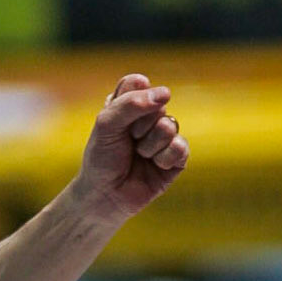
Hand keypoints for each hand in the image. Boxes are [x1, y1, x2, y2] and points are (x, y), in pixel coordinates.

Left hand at [74, 75, 188, 221]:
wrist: (103, 197)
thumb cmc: (101, 160)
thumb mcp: (106, 125)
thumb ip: (131, 104)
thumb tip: (166, 94)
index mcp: (129, 105)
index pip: (138, 83)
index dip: (129, 100)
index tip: (116, 120)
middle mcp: (149, 117)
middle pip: (157, 105)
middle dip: (138, 126)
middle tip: (127, 142)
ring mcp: (165, 137)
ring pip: (169, 126)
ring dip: (149, 145)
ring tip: (138, 156)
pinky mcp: (177, 158)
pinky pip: (180, 147)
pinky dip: (163, 158)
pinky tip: (153, 166)